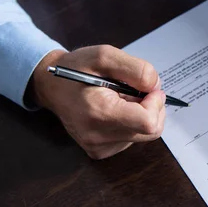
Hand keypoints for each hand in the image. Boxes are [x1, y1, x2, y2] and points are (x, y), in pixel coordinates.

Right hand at [31, 45, 165, 158]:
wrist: (51, 85)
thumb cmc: (76, 68)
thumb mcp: (105, 55)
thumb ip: (137, 69)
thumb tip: (156, 87)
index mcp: (100, 113)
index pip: (148, 122)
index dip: (156, 103)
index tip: (149, 89)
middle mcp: (98, 136)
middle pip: (150, 131)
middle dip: (152, 108)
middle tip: (136, 90)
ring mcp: (98, 147)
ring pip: (143, 135)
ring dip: (141, 115)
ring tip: (120, 98)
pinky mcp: (99, 151)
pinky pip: (131, 139)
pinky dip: (131, 123)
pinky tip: (115, 110)